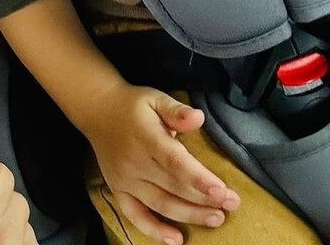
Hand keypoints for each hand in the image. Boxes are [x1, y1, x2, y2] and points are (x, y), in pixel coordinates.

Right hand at [87, 84, 239, 244]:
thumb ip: (176, 110)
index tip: (221, 190)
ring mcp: (125, 180)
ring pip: (160, 204)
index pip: (174, 161)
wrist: (97, 110)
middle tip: (232, 204)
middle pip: (173, 186)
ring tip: (216, 219)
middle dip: (205, 199)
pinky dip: (154, 231)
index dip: (198, 178)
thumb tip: (199, 118)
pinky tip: (176, 240)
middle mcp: (135, 162)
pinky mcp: (118, 191)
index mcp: (146, 137)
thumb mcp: (155, 98)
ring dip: (189, 215)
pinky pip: (135, 215)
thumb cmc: (133, 105)